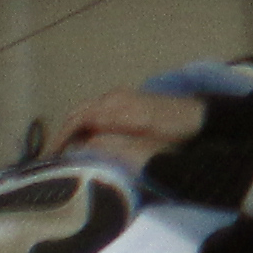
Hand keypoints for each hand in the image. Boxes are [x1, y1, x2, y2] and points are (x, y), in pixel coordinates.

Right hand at [61, 88, 205, 158]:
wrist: (199, 116)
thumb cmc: (175, 131)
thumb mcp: (144, 142)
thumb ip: (112, 143)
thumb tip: (82, 146)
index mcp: (116, 107)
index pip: (78, 120)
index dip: (62, 138)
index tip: (53, 156)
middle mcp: (114, 97)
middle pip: (77, 113)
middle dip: (63, 134)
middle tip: (54, 157)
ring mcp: (119, 96)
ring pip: (85, 110)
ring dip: (73, 128)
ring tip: (66, 150)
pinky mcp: (125, 99)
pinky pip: (96, 109)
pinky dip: (85, 123)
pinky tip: (86, 138)